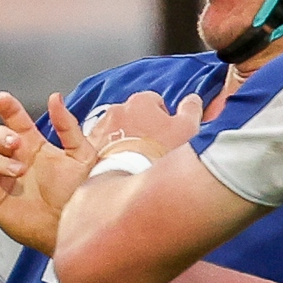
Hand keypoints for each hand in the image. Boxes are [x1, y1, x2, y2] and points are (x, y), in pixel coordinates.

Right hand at [0, 91, 97, 254]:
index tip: (1, 99)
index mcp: (35, 145)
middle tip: (17, 143)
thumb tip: (55, 97)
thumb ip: (68, 127)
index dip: (7, 108)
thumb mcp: (82, 155)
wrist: (74, 227)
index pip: (16, 120)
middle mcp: (16, 158)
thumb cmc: (82, 193)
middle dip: (2, 135)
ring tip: (19, 171)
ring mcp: (3, 177)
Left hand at [88, 91, 202, 154]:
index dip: (163, 117)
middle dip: (142, 127)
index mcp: (141, 101)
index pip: (154, 101)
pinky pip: (102, 146)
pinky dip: (111, 152)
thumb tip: (192, 100)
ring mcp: (101, 128)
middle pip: (133, 115)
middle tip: (153, 147)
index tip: (167, 132)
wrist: (133, 182)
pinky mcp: (90, 149)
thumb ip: (191, 110)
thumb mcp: (188, 129)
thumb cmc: (161, 153)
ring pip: (116, 130)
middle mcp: (117, 110)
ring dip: (125, 139)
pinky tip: (122, 164)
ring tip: (137, 158)